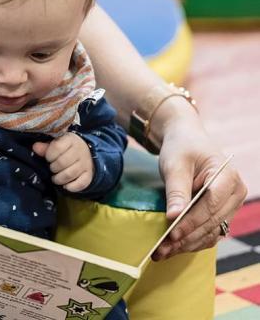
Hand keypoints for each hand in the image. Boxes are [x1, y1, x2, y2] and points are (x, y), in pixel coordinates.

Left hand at [33, 133, 93, 191]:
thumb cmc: (66, 148)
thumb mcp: (57, 143)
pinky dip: (71, 187)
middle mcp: (80, 151)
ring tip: (55, 178)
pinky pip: (81, 184)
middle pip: (62, 162)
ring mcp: (86, 164)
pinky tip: (65, 185)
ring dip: (59, 179)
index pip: (57, 147)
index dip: (49, 155)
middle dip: (53, 168)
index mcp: (70, 140)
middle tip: (51, 168)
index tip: (48, 158)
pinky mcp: (89, 175)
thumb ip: (45, 146)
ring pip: (70, 174)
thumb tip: (35, 147)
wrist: (86, 152)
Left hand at [152, 114, 246, 259]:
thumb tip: (174, 217)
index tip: (171, 234)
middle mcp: (235, 194)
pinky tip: (171, 249)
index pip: (211, 205)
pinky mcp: (220, 214)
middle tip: (160, 250)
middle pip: (211, 222)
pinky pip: (209, 233)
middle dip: (185, 238)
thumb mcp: (175, 165)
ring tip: (162, 253)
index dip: (191, 222)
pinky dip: (191, 242)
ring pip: (211, 232)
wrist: (187, 142)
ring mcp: (230, 206)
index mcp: (228, 177)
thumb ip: (176, 191)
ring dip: (187, 245)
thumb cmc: (181, 149)